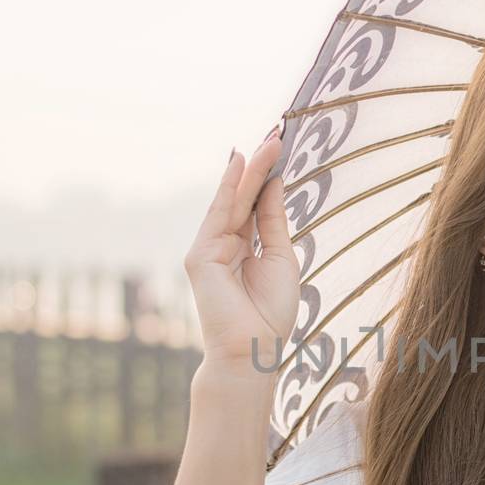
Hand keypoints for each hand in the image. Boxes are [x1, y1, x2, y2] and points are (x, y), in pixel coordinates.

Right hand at [184, 122, 298, 371]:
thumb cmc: (270, 313)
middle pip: (244, 198)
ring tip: (270, 141)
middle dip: (260, 166)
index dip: (268, 178)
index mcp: (244, 248)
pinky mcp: (200, 256)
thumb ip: (273, 220)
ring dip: (251, 169)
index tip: (284, 148)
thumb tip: (275, 182)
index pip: (256, 205)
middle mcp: (224, 244)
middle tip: (278, 133)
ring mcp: (209, 249)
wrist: (253, 350)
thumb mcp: (280, 257)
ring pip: (232, 201)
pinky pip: (218, 214)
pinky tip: (240, 162)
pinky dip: (229, 187)